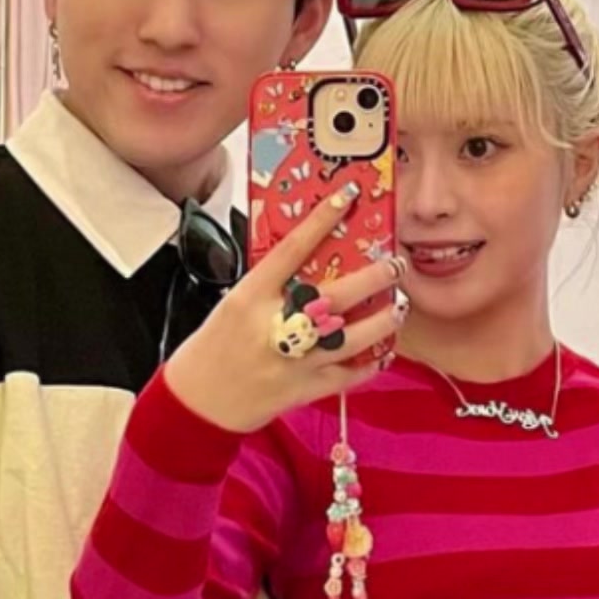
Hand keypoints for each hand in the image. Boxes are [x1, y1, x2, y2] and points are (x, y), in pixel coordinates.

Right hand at [165, 186, 399, 432]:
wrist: (199, 401)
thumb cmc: (216, 345)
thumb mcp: (235, 303)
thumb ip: (271, 283)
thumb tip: (312, 255)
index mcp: (251, 295)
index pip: (292, 248)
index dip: (322, 219)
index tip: (348, 197)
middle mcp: (275, 324)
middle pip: (338, 294)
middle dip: (376, 276)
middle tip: (395, 263)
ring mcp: (294, 359)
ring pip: (355, 337)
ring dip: (385, 319)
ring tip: (400, 306)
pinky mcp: (305, 389)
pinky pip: (350, 375)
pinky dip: (373, 363)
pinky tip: (385, 349)